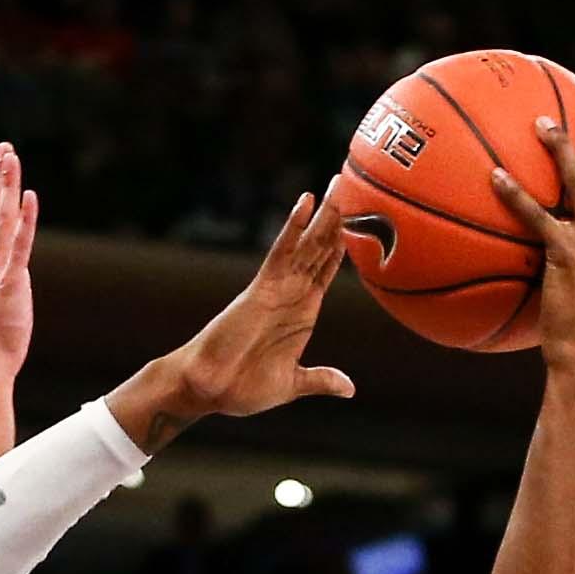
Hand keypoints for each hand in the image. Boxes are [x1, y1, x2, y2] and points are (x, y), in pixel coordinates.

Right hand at [110, 188, 354, 452]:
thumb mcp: (292, 384)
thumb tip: (349, 389)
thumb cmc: (243, 388)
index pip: (326, 270)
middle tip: (356, 185)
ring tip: (338, 184)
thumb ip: (321, 380)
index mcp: (303, 313)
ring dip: (323, 215)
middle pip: (320, 248)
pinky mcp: (261, 287)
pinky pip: (281, 251)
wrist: (211, 389)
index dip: (343, 246)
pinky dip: (293, 227)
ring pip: (307, 243)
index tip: (363, 219)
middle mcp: (292, 294)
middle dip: (338, 219)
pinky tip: (305, 203)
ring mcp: (278, 287)